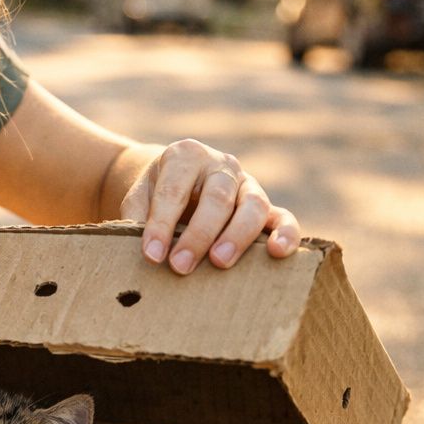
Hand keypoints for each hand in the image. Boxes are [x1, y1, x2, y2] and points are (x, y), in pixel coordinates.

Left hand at [119, 138, 299, 274]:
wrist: (177, 181)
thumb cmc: (155, 194)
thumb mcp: (138, 197)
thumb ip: (138, 216)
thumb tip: (147, 252)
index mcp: (185, 156)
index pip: (174, 190)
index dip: (161, 224)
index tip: (151, 256)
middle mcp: (221, 165)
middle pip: (217, 198)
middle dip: (198, 235)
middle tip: (180, 266)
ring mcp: (248, 184)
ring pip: (253, 206)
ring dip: (237, 236)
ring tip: (220, 263)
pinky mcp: (267, 207)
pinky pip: (284, 217)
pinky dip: (286, 234)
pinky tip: (277, 253)